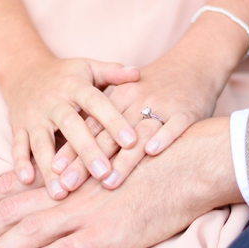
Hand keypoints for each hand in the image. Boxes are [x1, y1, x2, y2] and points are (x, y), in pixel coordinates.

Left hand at [0, 117, 241, 247]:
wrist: (191, 163)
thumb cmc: (157, 164)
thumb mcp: (114, 161)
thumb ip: (88, 175)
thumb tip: (71, 188)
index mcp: (70, 176)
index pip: (19, 190)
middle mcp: (70, 193)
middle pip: (13, 212)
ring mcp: (85, 213)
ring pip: (28, 234)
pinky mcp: (105, 234)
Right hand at [1, 56, 139, 184]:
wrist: (22, 71)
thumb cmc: (65, 75)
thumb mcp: (88, 68)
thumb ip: (112, 72)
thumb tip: (138, 73)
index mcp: (74, 87)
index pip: (96, 103)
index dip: (113, 121)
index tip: (131, 141)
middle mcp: (53, 102)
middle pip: (70, 126)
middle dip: (86, 150)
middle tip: (103, 173)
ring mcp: (33, 116)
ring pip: (42, 142)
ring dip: (50, 168)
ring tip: (63, 192)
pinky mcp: (18, 127)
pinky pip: (18, 146)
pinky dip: (21, 163)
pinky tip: (28, 180)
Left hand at [47, 51, 227, 196]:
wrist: (194, 63)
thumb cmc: (151, 89)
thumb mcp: (122, 98)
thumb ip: (99, 123)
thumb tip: (71, 155)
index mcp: (115, 98)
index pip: (88, 127)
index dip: (70, 149)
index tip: (54, 171)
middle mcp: (134, 100)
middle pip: (106, 134)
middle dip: (86, 161)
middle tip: (69, 185)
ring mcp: (161, 105)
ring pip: (138, 133)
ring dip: (123, 159)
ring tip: (107, 182)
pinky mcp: (187, 111)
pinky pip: (174, 125)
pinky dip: (164, 137)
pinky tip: (151, 153)